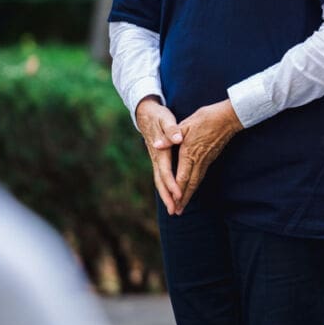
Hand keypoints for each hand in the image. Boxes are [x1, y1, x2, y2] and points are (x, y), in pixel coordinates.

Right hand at [136, 96, 182, 214]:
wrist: (145, 113)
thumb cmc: (158, 116)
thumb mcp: (165, 119)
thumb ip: (171, 129)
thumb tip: (176, 139)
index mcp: (159, 150)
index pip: (165, 171)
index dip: (172, 184)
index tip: (179, 194)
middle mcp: (156, 157)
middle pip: (160, 180)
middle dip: (167, 196)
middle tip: (174, 211)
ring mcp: (155, 159)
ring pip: (159, 180)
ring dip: (166, 195)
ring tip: (173, 209)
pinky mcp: (157, 159)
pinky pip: (161, 176)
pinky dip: (165, 187)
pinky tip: (171, 195)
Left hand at [172, 99, 241, 213]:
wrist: (228, 118)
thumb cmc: (206, 118)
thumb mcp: (186, 124)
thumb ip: (170, 136)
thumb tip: (156, 145)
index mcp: (189, 153)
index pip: (181, 177)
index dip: (177, 191)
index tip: (173, 204)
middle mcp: (198, 160)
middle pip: (190, 184)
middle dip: (183, 199)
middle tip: (177, 212)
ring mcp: (206, 160)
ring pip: (196, 182)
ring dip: (189, 195)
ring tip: (183, 206)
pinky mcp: (210, 158)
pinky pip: (201, 176)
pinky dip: (195, 185)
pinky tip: (192, 188)